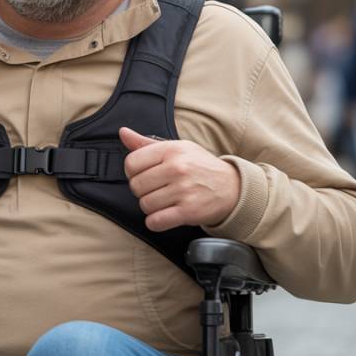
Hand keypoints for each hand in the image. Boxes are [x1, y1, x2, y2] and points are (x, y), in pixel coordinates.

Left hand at [120, 127, 240, 231]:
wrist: (232, 187)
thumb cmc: (200, 166)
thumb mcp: (177, 148)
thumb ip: (147, 144)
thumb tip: (123, 133)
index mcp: (172, 150)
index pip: (131, 163)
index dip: (132, 172)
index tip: (143, 175)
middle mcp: (178, 168)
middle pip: (136, 185)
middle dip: (142, 191)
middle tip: (156, 190)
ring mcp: (184, 190)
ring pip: (145, 205)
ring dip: (151, 207)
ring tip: (164, 201)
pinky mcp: (188, 211)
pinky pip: (156, 221)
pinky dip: (156, 222)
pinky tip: (165, 215)